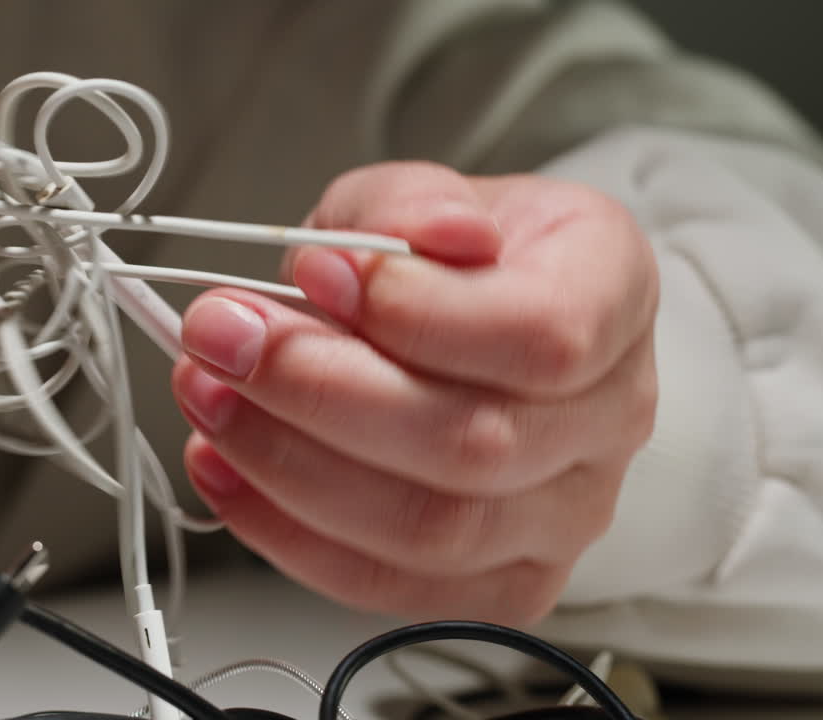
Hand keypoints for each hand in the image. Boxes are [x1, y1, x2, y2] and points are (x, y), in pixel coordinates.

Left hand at [173, 161, 657, 624]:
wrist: (476, 323)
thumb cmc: (451, 263)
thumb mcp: (417, 196)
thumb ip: (398, 209)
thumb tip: (373, 256)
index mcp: (610, 296)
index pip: (542, 331)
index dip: (416, 313)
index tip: (315, 274)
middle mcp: (607, 418)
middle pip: (474, 445)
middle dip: (318, 392)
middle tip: (223, 339)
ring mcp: (563, 514)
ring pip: (431, 532)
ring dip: (289, 466)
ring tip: (212, 399)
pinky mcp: (500, 580)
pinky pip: (392, 588)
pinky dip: (288, 533)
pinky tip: (230, 471)